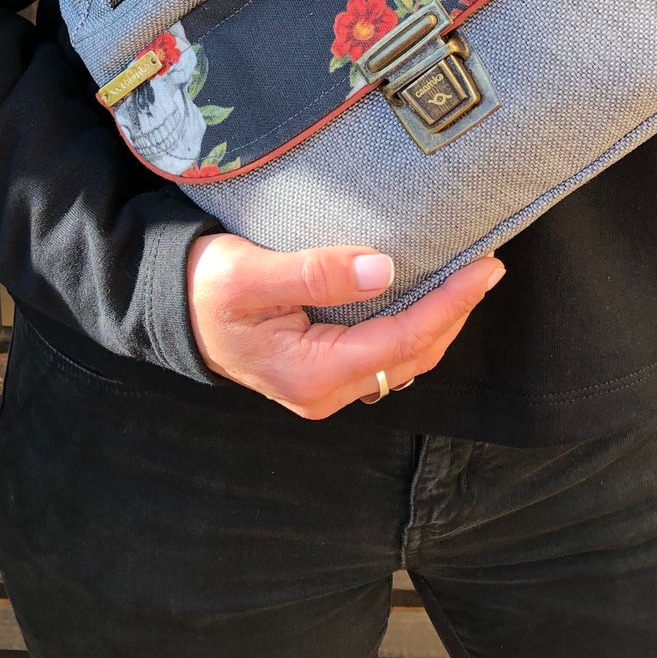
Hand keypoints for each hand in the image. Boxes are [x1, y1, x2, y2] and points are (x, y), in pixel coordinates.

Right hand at [186, 233, 504, 418]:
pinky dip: (415, 325)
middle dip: (456, 313)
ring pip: (403, 360)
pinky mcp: (324, 370)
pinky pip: (384, 353)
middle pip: (413, 356)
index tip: (483, 267)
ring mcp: (325, 387)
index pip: (403, 341)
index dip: (450, 305)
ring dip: (441, 322)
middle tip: (488, 266)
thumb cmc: (203, 288)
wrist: (168, 309)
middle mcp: (325, 391)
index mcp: (312, 373)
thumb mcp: (248, 273)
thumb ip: (315, 273)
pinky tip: (427, 294)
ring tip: (469, 278)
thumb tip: (383, 268)